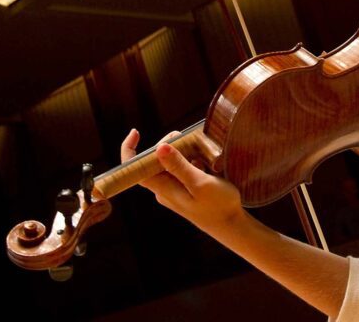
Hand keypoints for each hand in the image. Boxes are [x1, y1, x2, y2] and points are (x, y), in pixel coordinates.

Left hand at [120, 129, 243, 231]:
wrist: (230, 225)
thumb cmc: (218, 206)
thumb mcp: (200, 183)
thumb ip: (179, 166)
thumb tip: (159, 147)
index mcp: (163, 188)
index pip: (133, 168)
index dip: (129, 149)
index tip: (136, 132)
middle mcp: (164, 188)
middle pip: (155, 159)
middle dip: (169, 145)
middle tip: (189, 139)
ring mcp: (175, 189)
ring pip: (171, 161)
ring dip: (184, 152)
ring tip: (203, 154)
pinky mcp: (185, 188)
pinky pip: (182, 168)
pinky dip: (192, 159)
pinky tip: (206, 163)